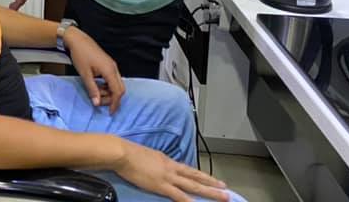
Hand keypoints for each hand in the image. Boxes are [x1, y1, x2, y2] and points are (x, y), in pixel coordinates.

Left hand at [63, 27, 123, 113]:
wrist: (77, 40)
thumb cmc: (80, 54)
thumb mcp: (85, 74)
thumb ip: (92, 89)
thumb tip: (97, 103)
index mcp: (110, 70)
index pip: (117, 91)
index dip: (115, 103)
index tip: (110, 112)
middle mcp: (114, 68)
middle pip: (120, 88)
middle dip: (112, 98)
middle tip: (99, 102)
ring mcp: (112, 65)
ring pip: (116, 84)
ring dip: (108, 92)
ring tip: (96, 93)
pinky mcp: (108, 64)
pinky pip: (112, 78)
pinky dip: (107, 85)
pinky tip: (97, 86)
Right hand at [115, 140, 229, 201]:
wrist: (122, 153)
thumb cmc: (129, 153)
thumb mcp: (147, 156)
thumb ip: (155, 163)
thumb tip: (157, 168)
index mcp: (167, 160)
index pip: (188, 170)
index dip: (201, 175)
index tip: (212, 180)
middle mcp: (171, 168)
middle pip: (196, 177)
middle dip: (211, 183)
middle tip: (226, 189)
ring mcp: (168, 177)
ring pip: (193, 185)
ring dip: (209, 192)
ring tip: (223, 196)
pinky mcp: (161, 185)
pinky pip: (179, 195)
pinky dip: (189, 201)